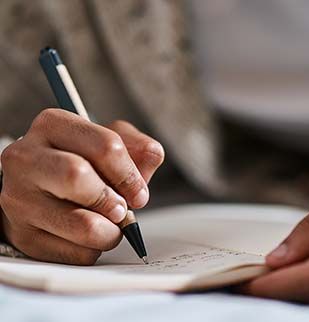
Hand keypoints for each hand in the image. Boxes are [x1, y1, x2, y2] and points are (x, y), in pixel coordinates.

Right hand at [0, 109, 163, 264]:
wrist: (38, 189)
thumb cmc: (80, 163)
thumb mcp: (108, 143)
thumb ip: (136, 146)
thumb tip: (152, 154)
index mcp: (53, 125)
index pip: (106, 146)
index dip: (130, 175)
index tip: (139, 193)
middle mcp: (25, 158)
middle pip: (79, 177)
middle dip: (113, 200)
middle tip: (121, 210)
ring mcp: (18, 199)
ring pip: (82, 225)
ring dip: (110, 231)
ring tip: (107, 224)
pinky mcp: (22, 236)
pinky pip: (76, 253)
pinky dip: (93, 249)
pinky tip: (85, 236)